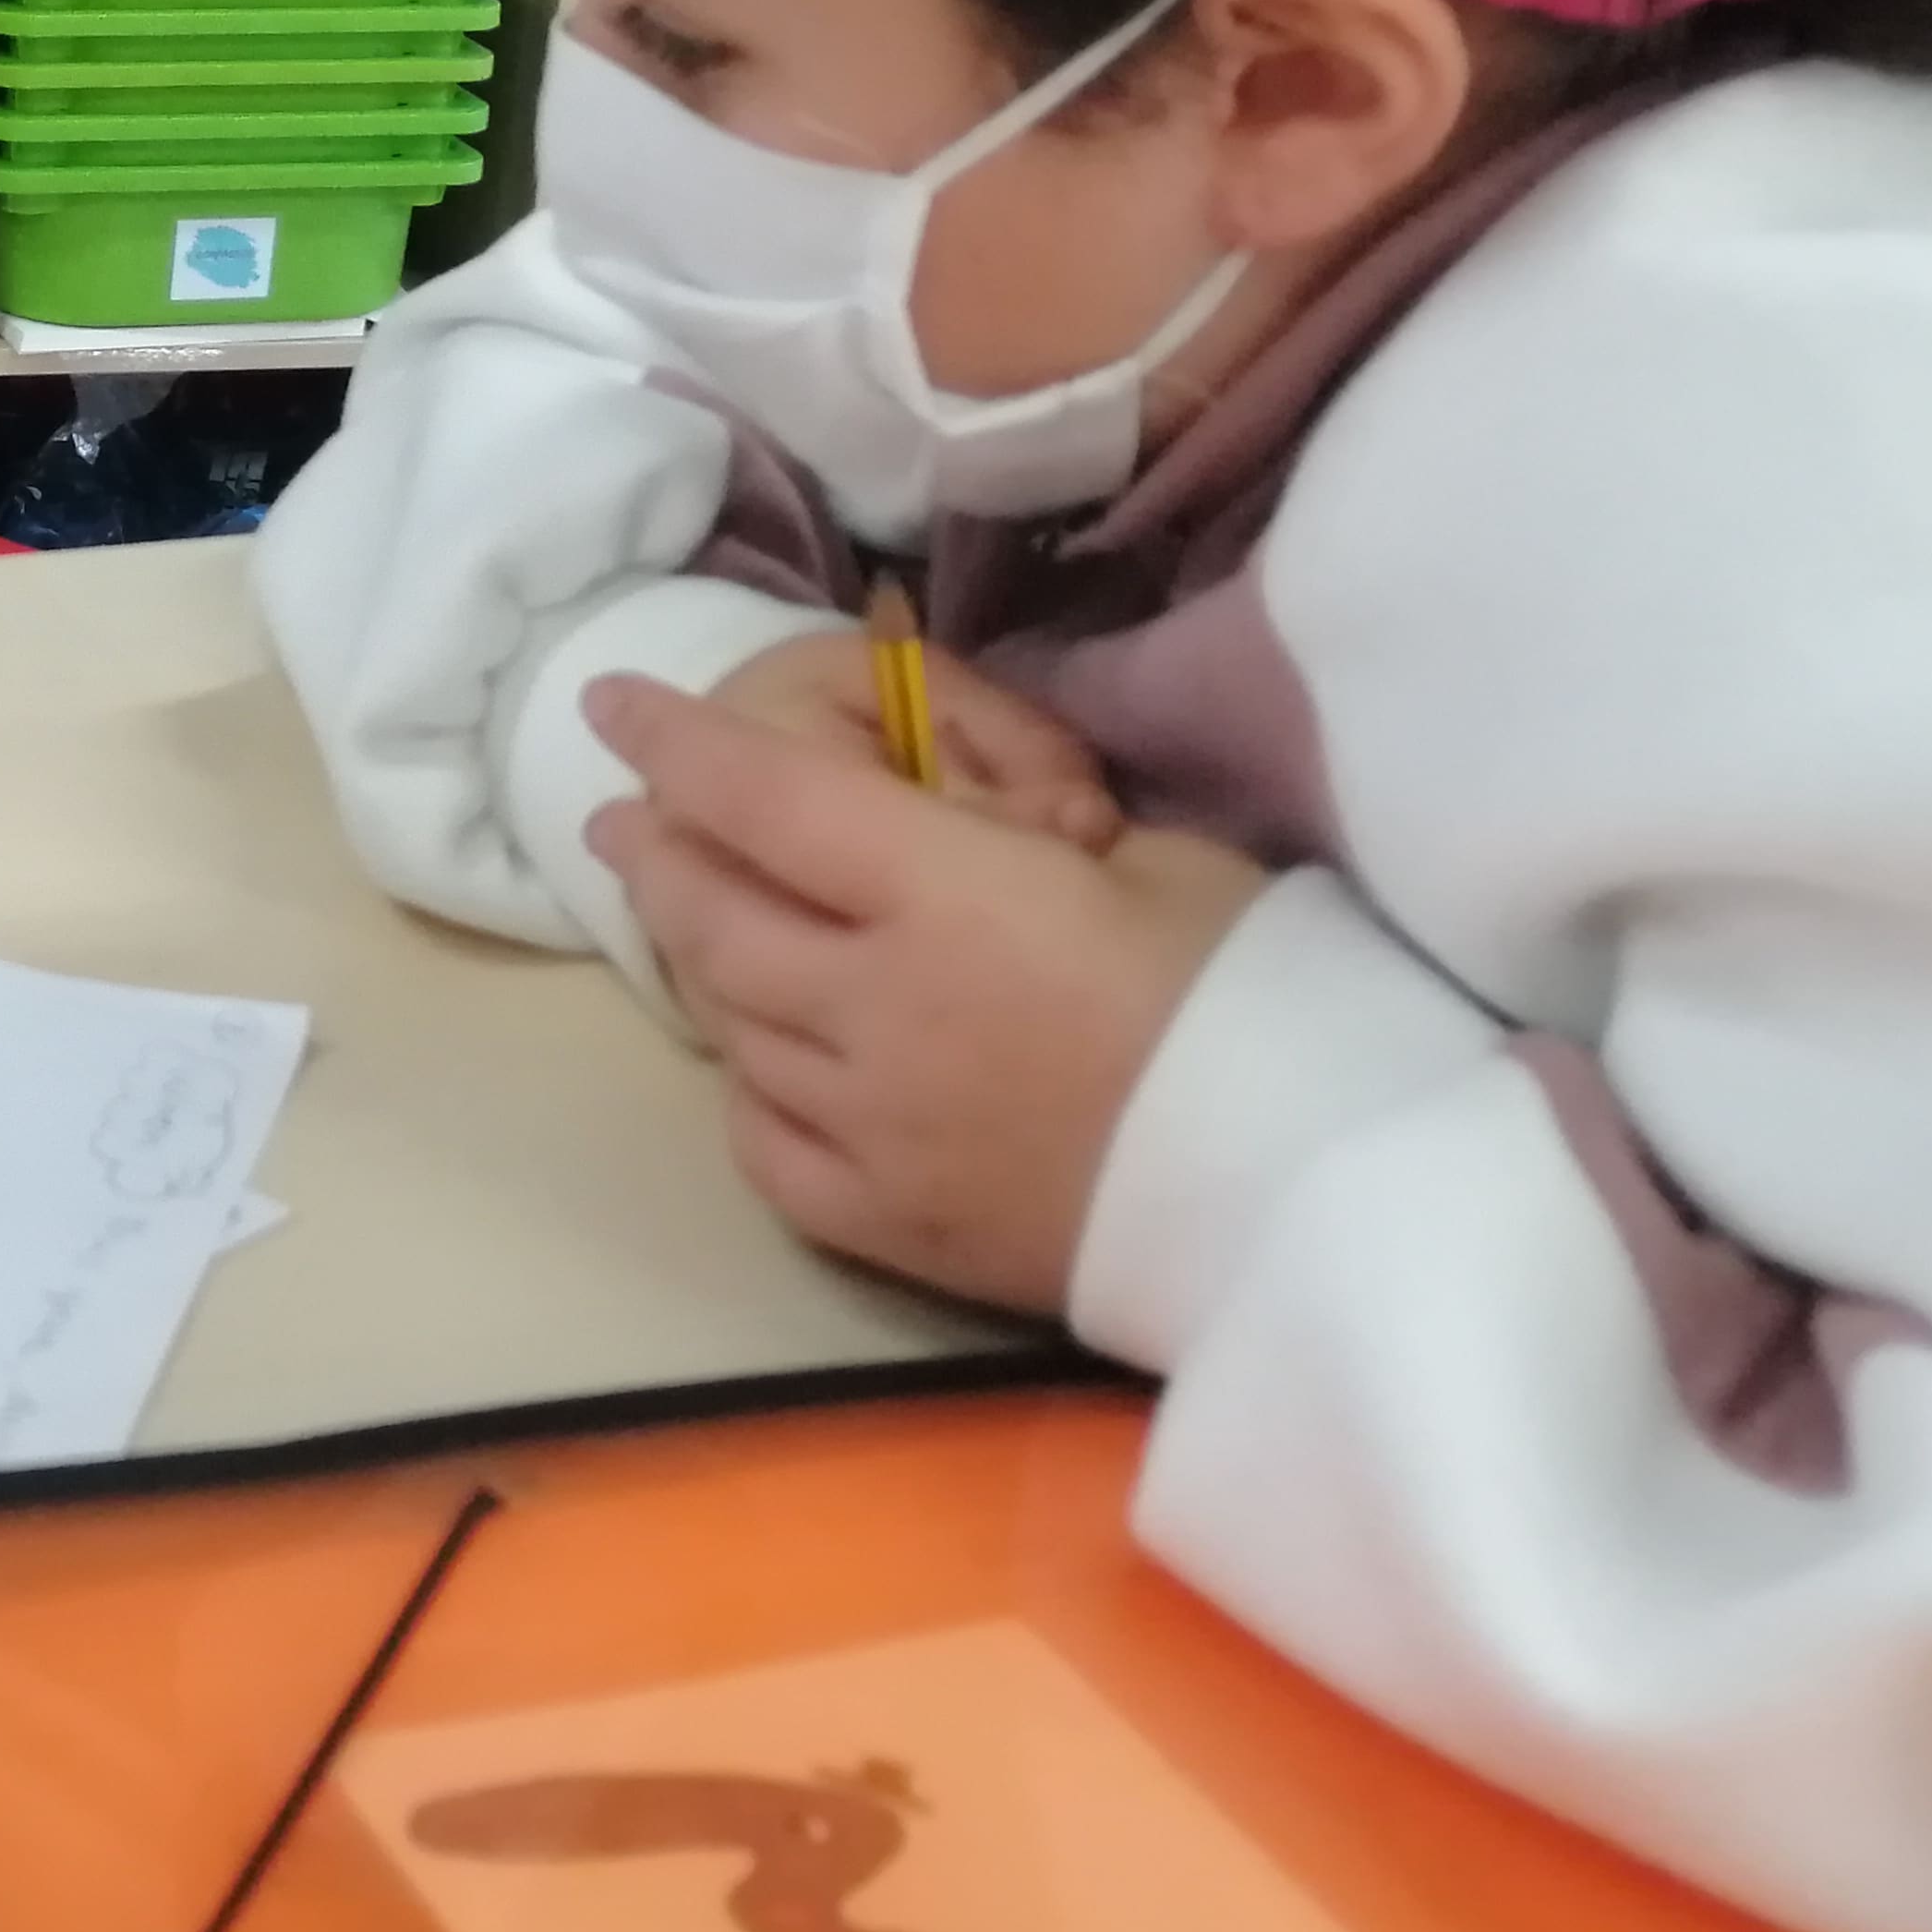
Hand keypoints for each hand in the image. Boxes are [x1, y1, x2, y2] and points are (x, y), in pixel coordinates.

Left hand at [584, 674, 1268, 1316]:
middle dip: (658, 852)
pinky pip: (765, 1142)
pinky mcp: (889, 1224)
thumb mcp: (1143, 856)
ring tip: (694, 920)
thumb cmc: (1256, 996)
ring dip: (701, 961)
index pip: (764, 797)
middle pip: (715, 913)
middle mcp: (875, 1010)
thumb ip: (1004, 829)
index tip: (615, 707)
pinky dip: (748, 1085)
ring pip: (731, 1024)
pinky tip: (760, 1059)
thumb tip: (929, 816)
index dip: (677, 744)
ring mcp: (869, 1126)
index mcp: (944, 898)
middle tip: (626, 819)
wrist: (1316, 1196)